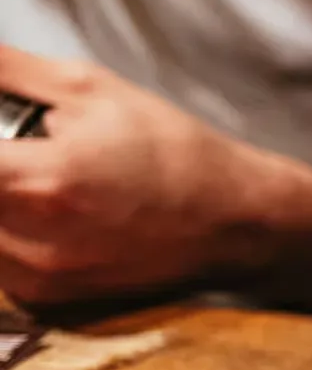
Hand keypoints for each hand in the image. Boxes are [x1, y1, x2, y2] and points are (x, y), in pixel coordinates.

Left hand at [0, 49, 308, 305]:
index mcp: (37, 180)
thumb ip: (6, 70)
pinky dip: (1, 228)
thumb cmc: (170, 150)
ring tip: (27, 174)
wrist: (232, 220)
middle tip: (15, 148)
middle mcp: (28, 240)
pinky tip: (33, 208)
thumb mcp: (90, 88)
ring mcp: (34, 278)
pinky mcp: (44, 299)